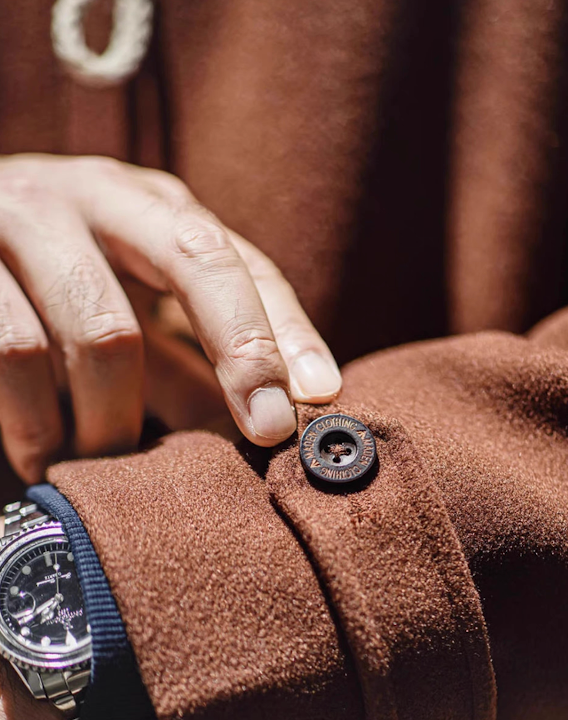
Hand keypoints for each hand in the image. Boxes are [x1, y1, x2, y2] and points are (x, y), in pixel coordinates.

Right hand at [0, 154, 342, 481]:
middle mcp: (94, 194)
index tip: (321, 394)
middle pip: (194, 259)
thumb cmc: (46, 286)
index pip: (237, 259)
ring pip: (104, 331)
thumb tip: (267, 429)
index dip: (285, 327)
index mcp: (147, 205)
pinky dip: (39, 423)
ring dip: (118, 420)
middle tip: (267, 430)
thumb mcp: (125, 309)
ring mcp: (20, 214)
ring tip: (109, 461)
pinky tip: (43, 455)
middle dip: (245, 351)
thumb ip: (187, 361)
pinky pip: (16, 351)